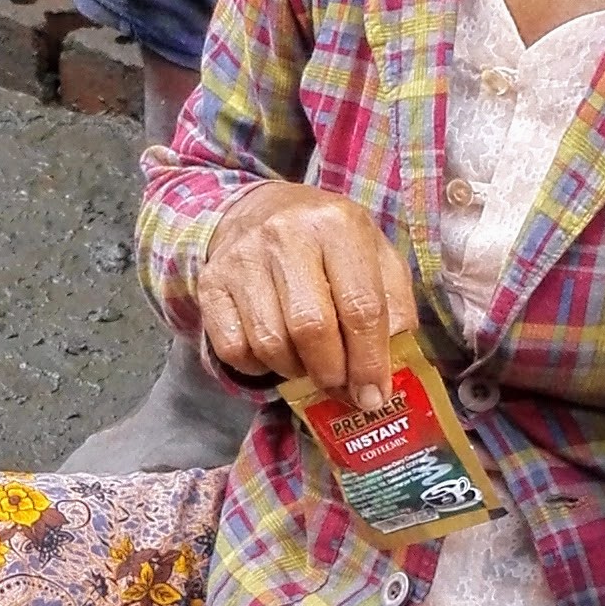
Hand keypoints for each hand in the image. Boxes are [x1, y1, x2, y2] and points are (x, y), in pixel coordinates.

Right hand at [195, 182, 417, 405]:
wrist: (260, 210)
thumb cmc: (328, 243)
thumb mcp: (374, 255)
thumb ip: (393, 306)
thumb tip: (393, 367)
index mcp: (338, 224)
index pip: (360, 307)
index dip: (370, 361)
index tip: (374, 395)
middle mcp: (286, 234)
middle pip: (311, 328)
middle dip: (331, 372)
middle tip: (340, 387)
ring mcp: (242, 258)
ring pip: (270, 343)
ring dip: (295, 370)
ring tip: (309, 364)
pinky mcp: (211, 283)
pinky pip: (233, 349)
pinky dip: (257, 367)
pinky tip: (274, 353)